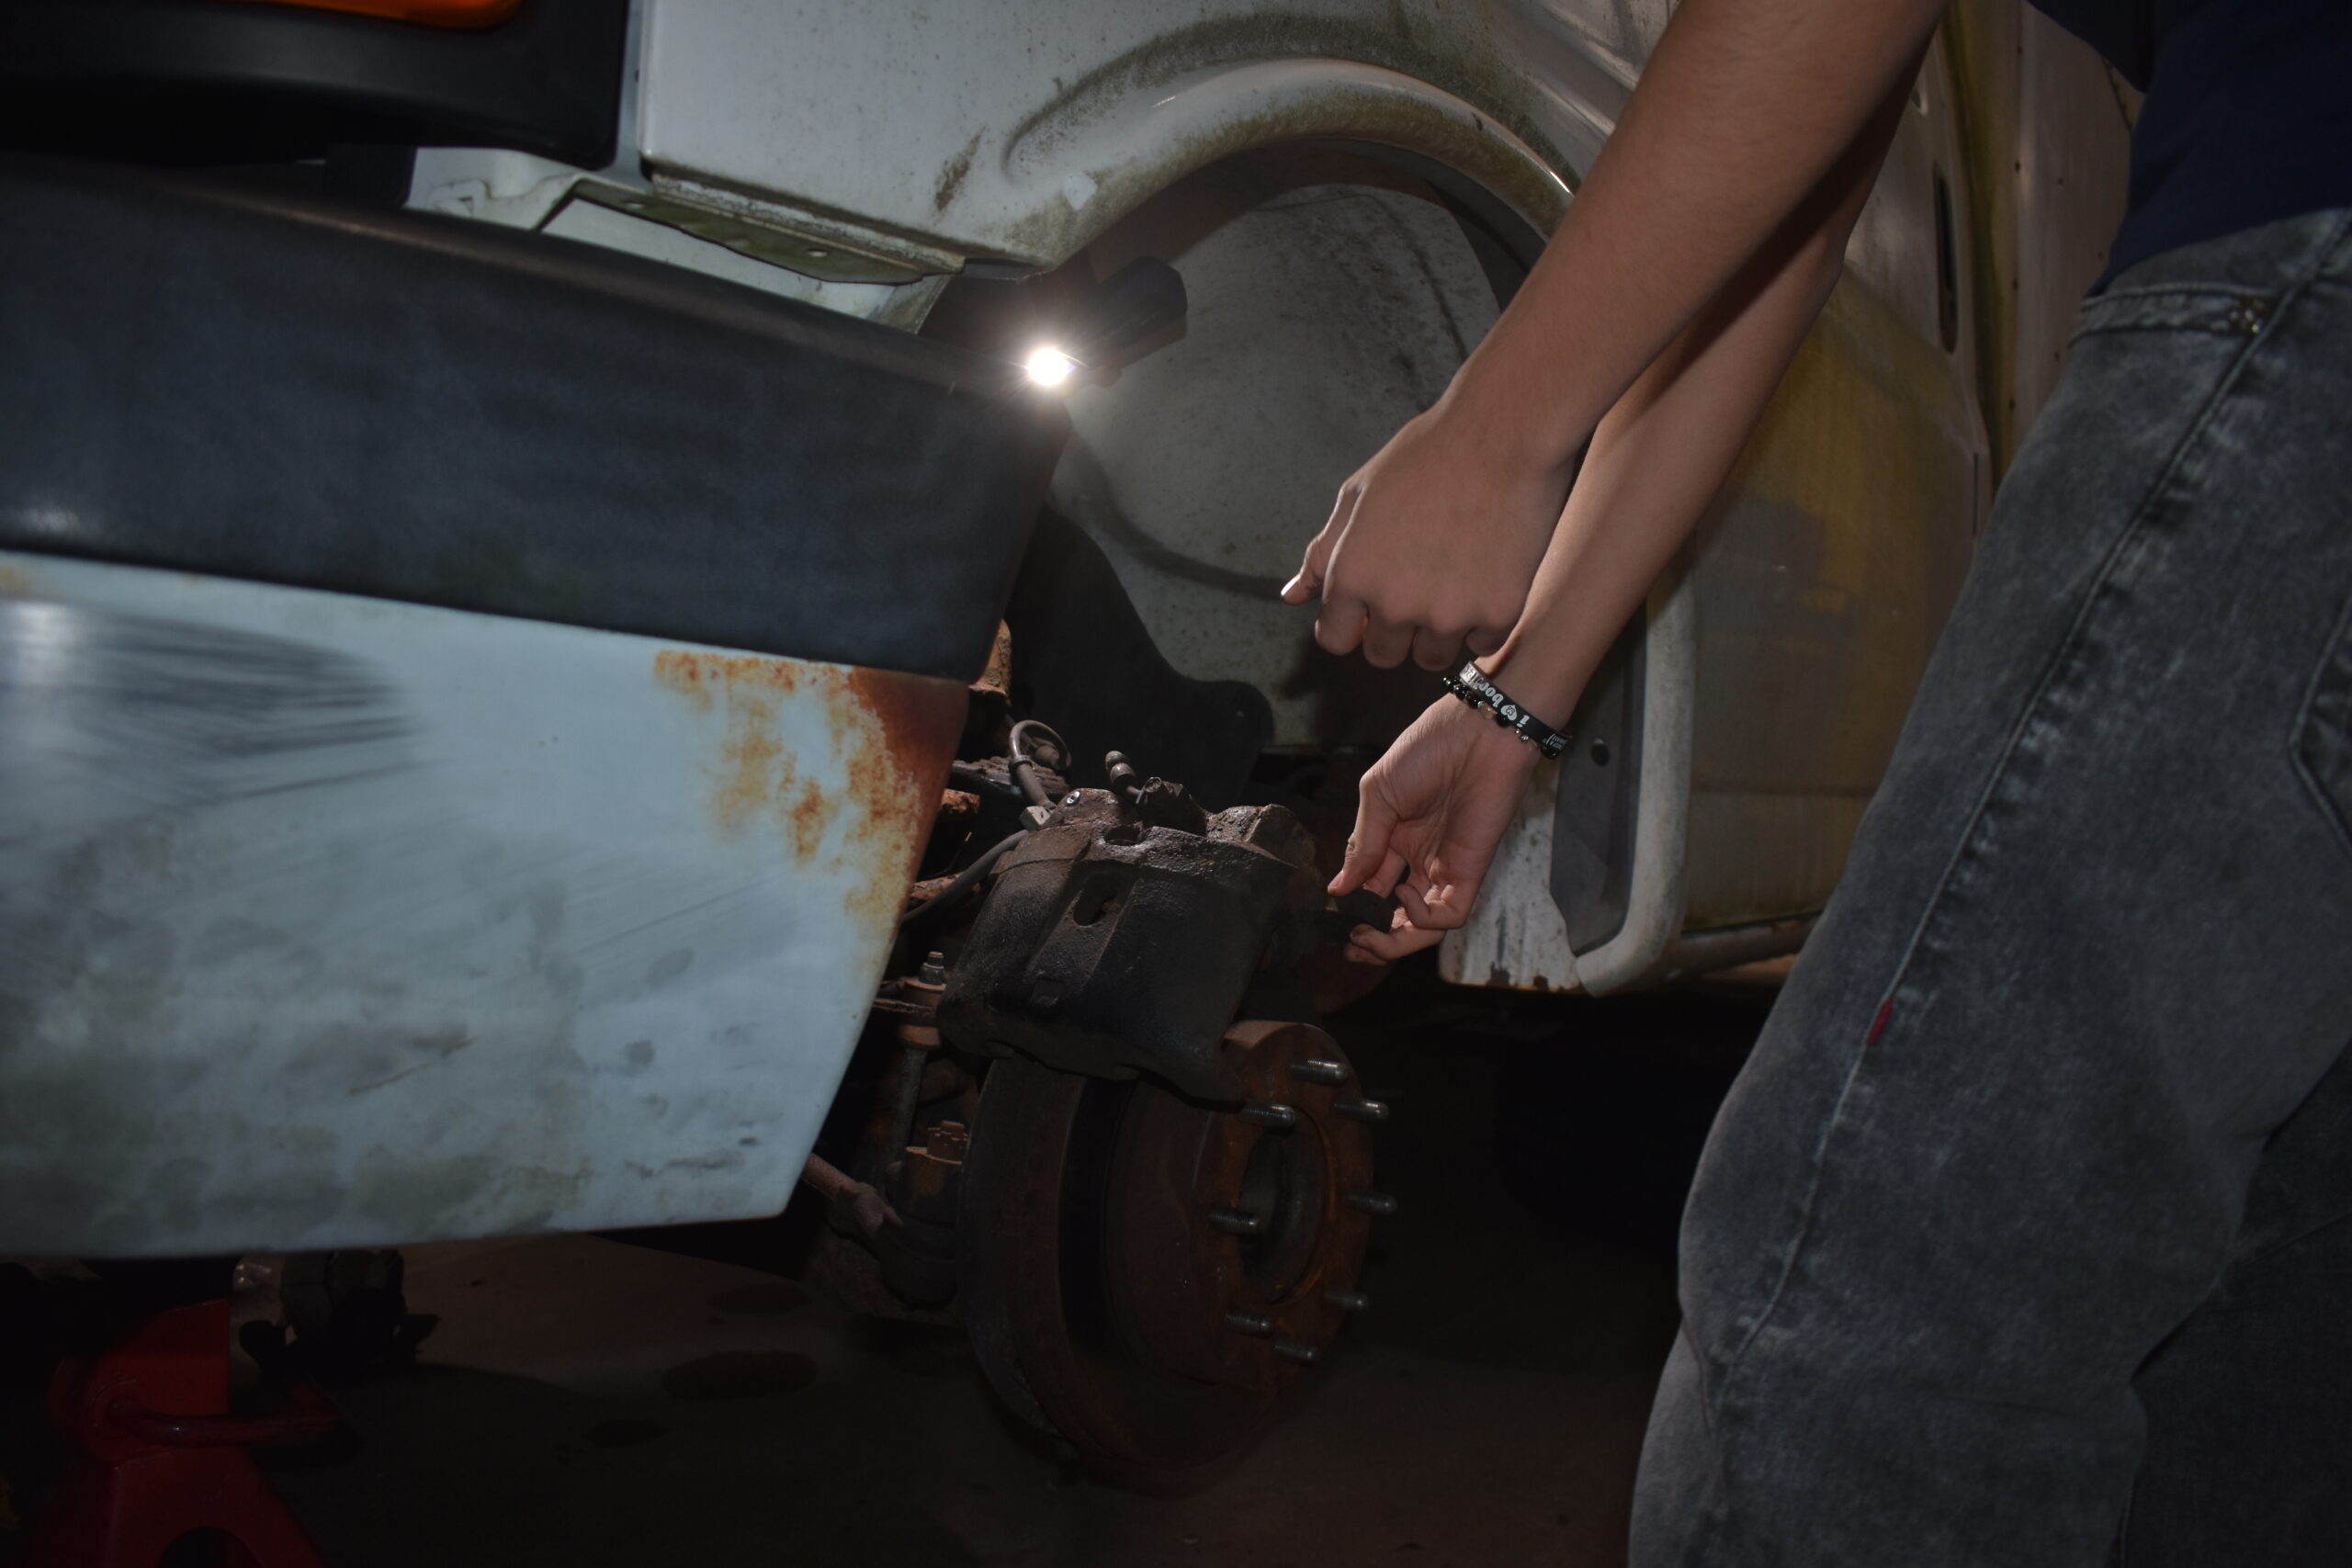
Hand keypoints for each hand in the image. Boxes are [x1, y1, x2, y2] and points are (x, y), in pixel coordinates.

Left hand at [1281, 401, 1570, 670]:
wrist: (1502, 436)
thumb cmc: (1428, 455)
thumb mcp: (1358, 495)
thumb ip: (1323, 554)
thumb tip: (1292, 595)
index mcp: (1353, 576)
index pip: (1335, 640)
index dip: (1350, 625)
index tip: (1367, 611)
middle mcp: (1395, 604)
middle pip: (1383, 655)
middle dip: (1393, 630)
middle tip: (1418, 586)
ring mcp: (1448, 614)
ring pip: (1432, 656)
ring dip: (1438, 631)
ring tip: (1454, 580)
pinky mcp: (1497, 615)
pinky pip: (1483, 644)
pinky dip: (1484, 621)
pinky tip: (1488, 578)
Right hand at [1331, 696, 1540, 961]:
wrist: (1480, 732)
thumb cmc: (1429, 749)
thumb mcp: (1378, 794)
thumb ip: (1362, 845)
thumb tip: (1339, 889)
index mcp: (1396, 838)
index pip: (1372, 888)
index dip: (1354, 908)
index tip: (1334, 918)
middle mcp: (1422, 858)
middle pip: (1398, 914)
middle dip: (1374, 937)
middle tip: (1351, 945)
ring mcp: (1447, 867)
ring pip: (1423, 925)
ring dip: (1395, 940)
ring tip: (1368, 937)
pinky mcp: (1471, 871)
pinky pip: (1450, 914)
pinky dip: (1425, 918)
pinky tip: (1404, 896)